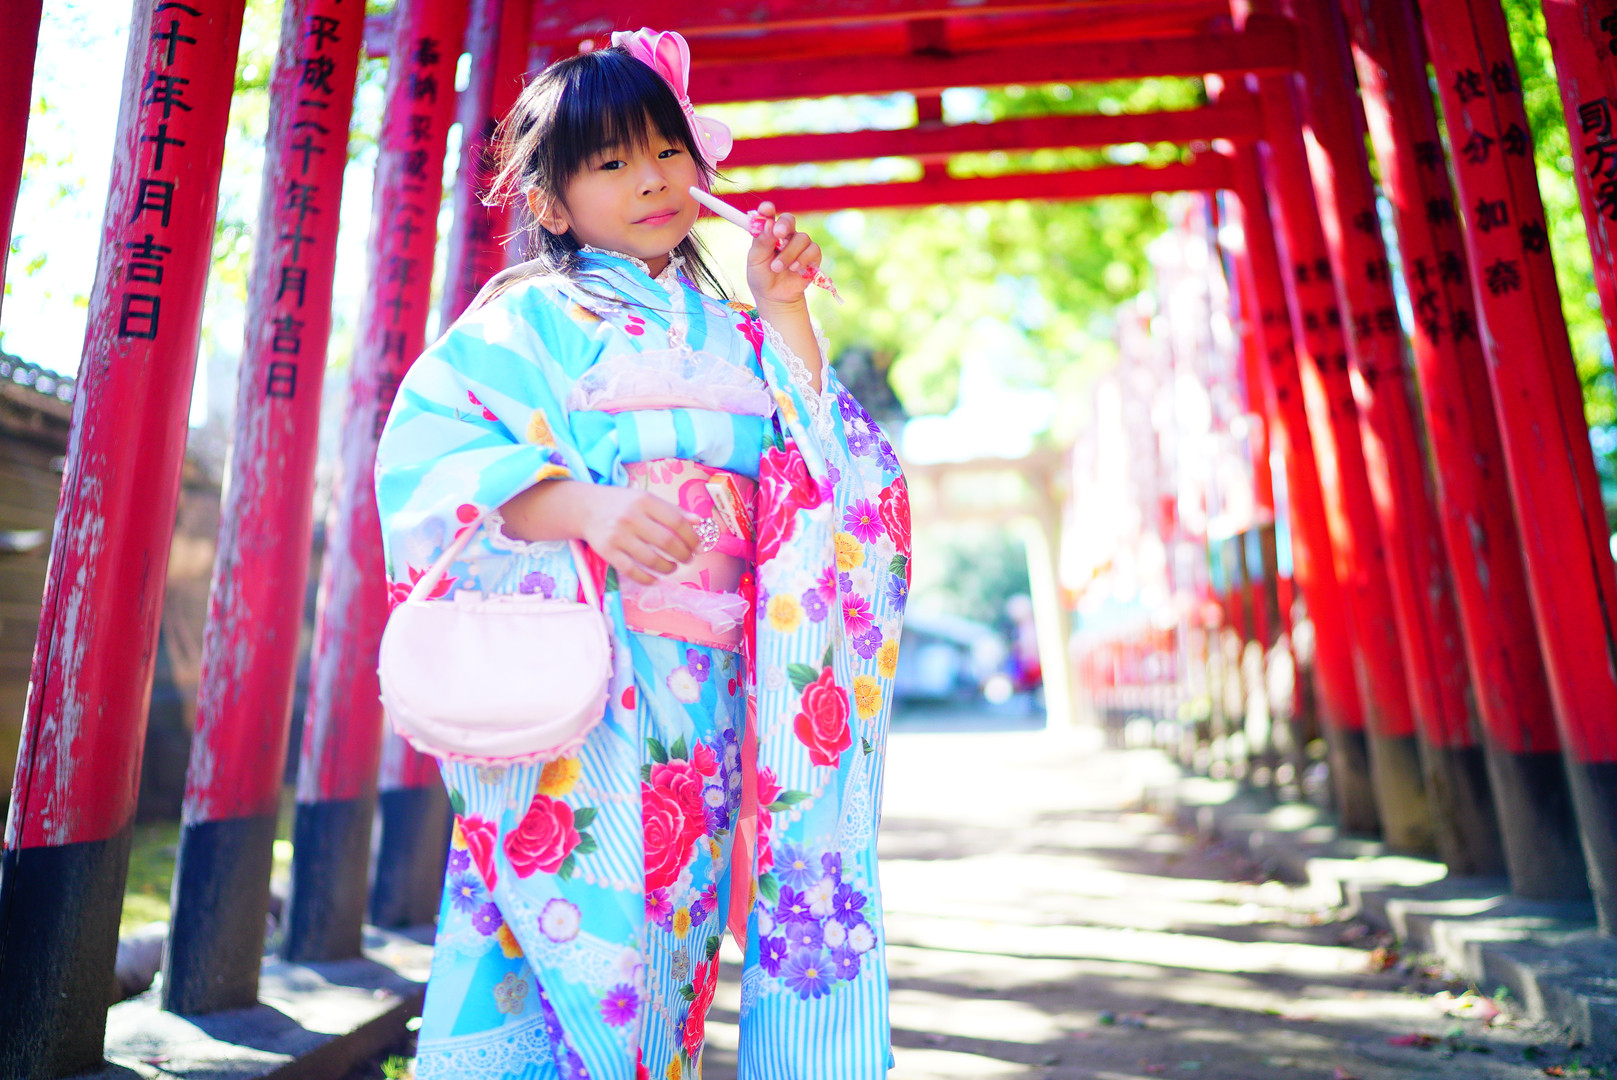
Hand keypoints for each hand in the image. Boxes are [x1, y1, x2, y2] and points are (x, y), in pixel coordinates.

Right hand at [579, 485, 701, 585]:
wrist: (585, 508)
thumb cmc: (622, 503)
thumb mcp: (646, 499)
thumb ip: (672, 510)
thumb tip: (699, 522)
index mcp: (644, 500)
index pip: (677, 522)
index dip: (692, 538)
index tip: (698, 547)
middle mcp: (631, 517)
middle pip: (667, 542)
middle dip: (683, 555)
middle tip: (688, 559)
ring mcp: (618, 535)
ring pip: (651, 559)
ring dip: (668, 568)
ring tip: (672, 567)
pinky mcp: (607, 551)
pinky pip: (631, 571)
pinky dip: (647, 579)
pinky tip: (655, 579)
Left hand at [746, 201, 820, 306]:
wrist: (774, 297)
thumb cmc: (762, 277)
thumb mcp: (755, 260)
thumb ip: (762, 242)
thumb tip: (768, 223)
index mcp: (768, 233)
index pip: (769, 215)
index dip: (768, 210)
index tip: (766, 209)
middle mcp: (785, 235)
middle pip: (789, 220)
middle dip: (784, 225)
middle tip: (778, 233)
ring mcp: (799, 245)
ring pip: (801, 238)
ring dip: (789, 253)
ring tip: (777, 268)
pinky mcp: (812, 256)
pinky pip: (813, 250)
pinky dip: (803, 259)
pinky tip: (794, 269)